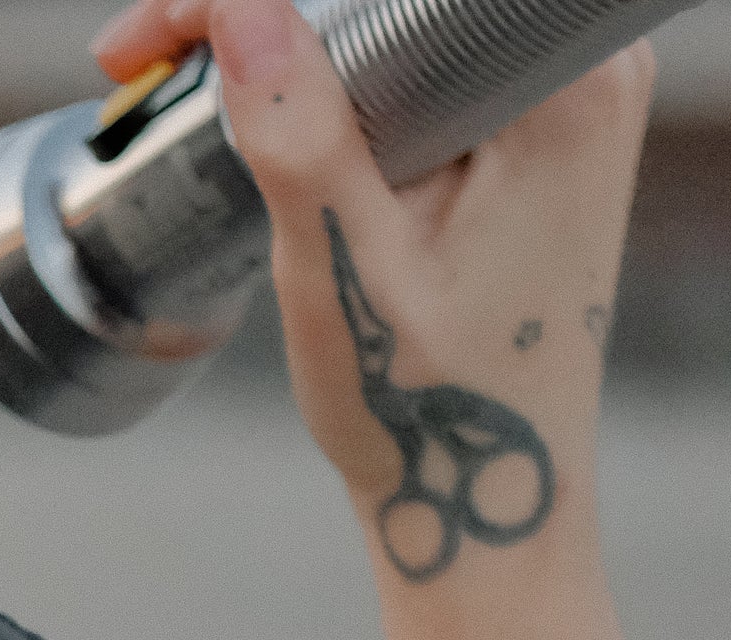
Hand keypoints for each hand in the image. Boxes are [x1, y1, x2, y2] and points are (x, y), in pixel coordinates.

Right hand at [92, 0, 653, 591]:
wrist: (483, 499)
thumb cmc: (427, 412)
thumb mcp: (340, 270)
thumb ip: (297, 132)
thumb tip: (237, 4)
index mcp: (563, 88)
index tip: (160, 32)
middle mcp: (589, 68)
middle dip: (268, 6)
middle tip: (142, 52)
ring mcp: (570, 91)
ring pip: (403, 16)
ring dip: (291, 36)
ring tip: (174, 72)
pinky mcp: (538, 120)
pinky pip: (421, 56)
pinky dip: (333, 71)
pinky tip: (259, 102)